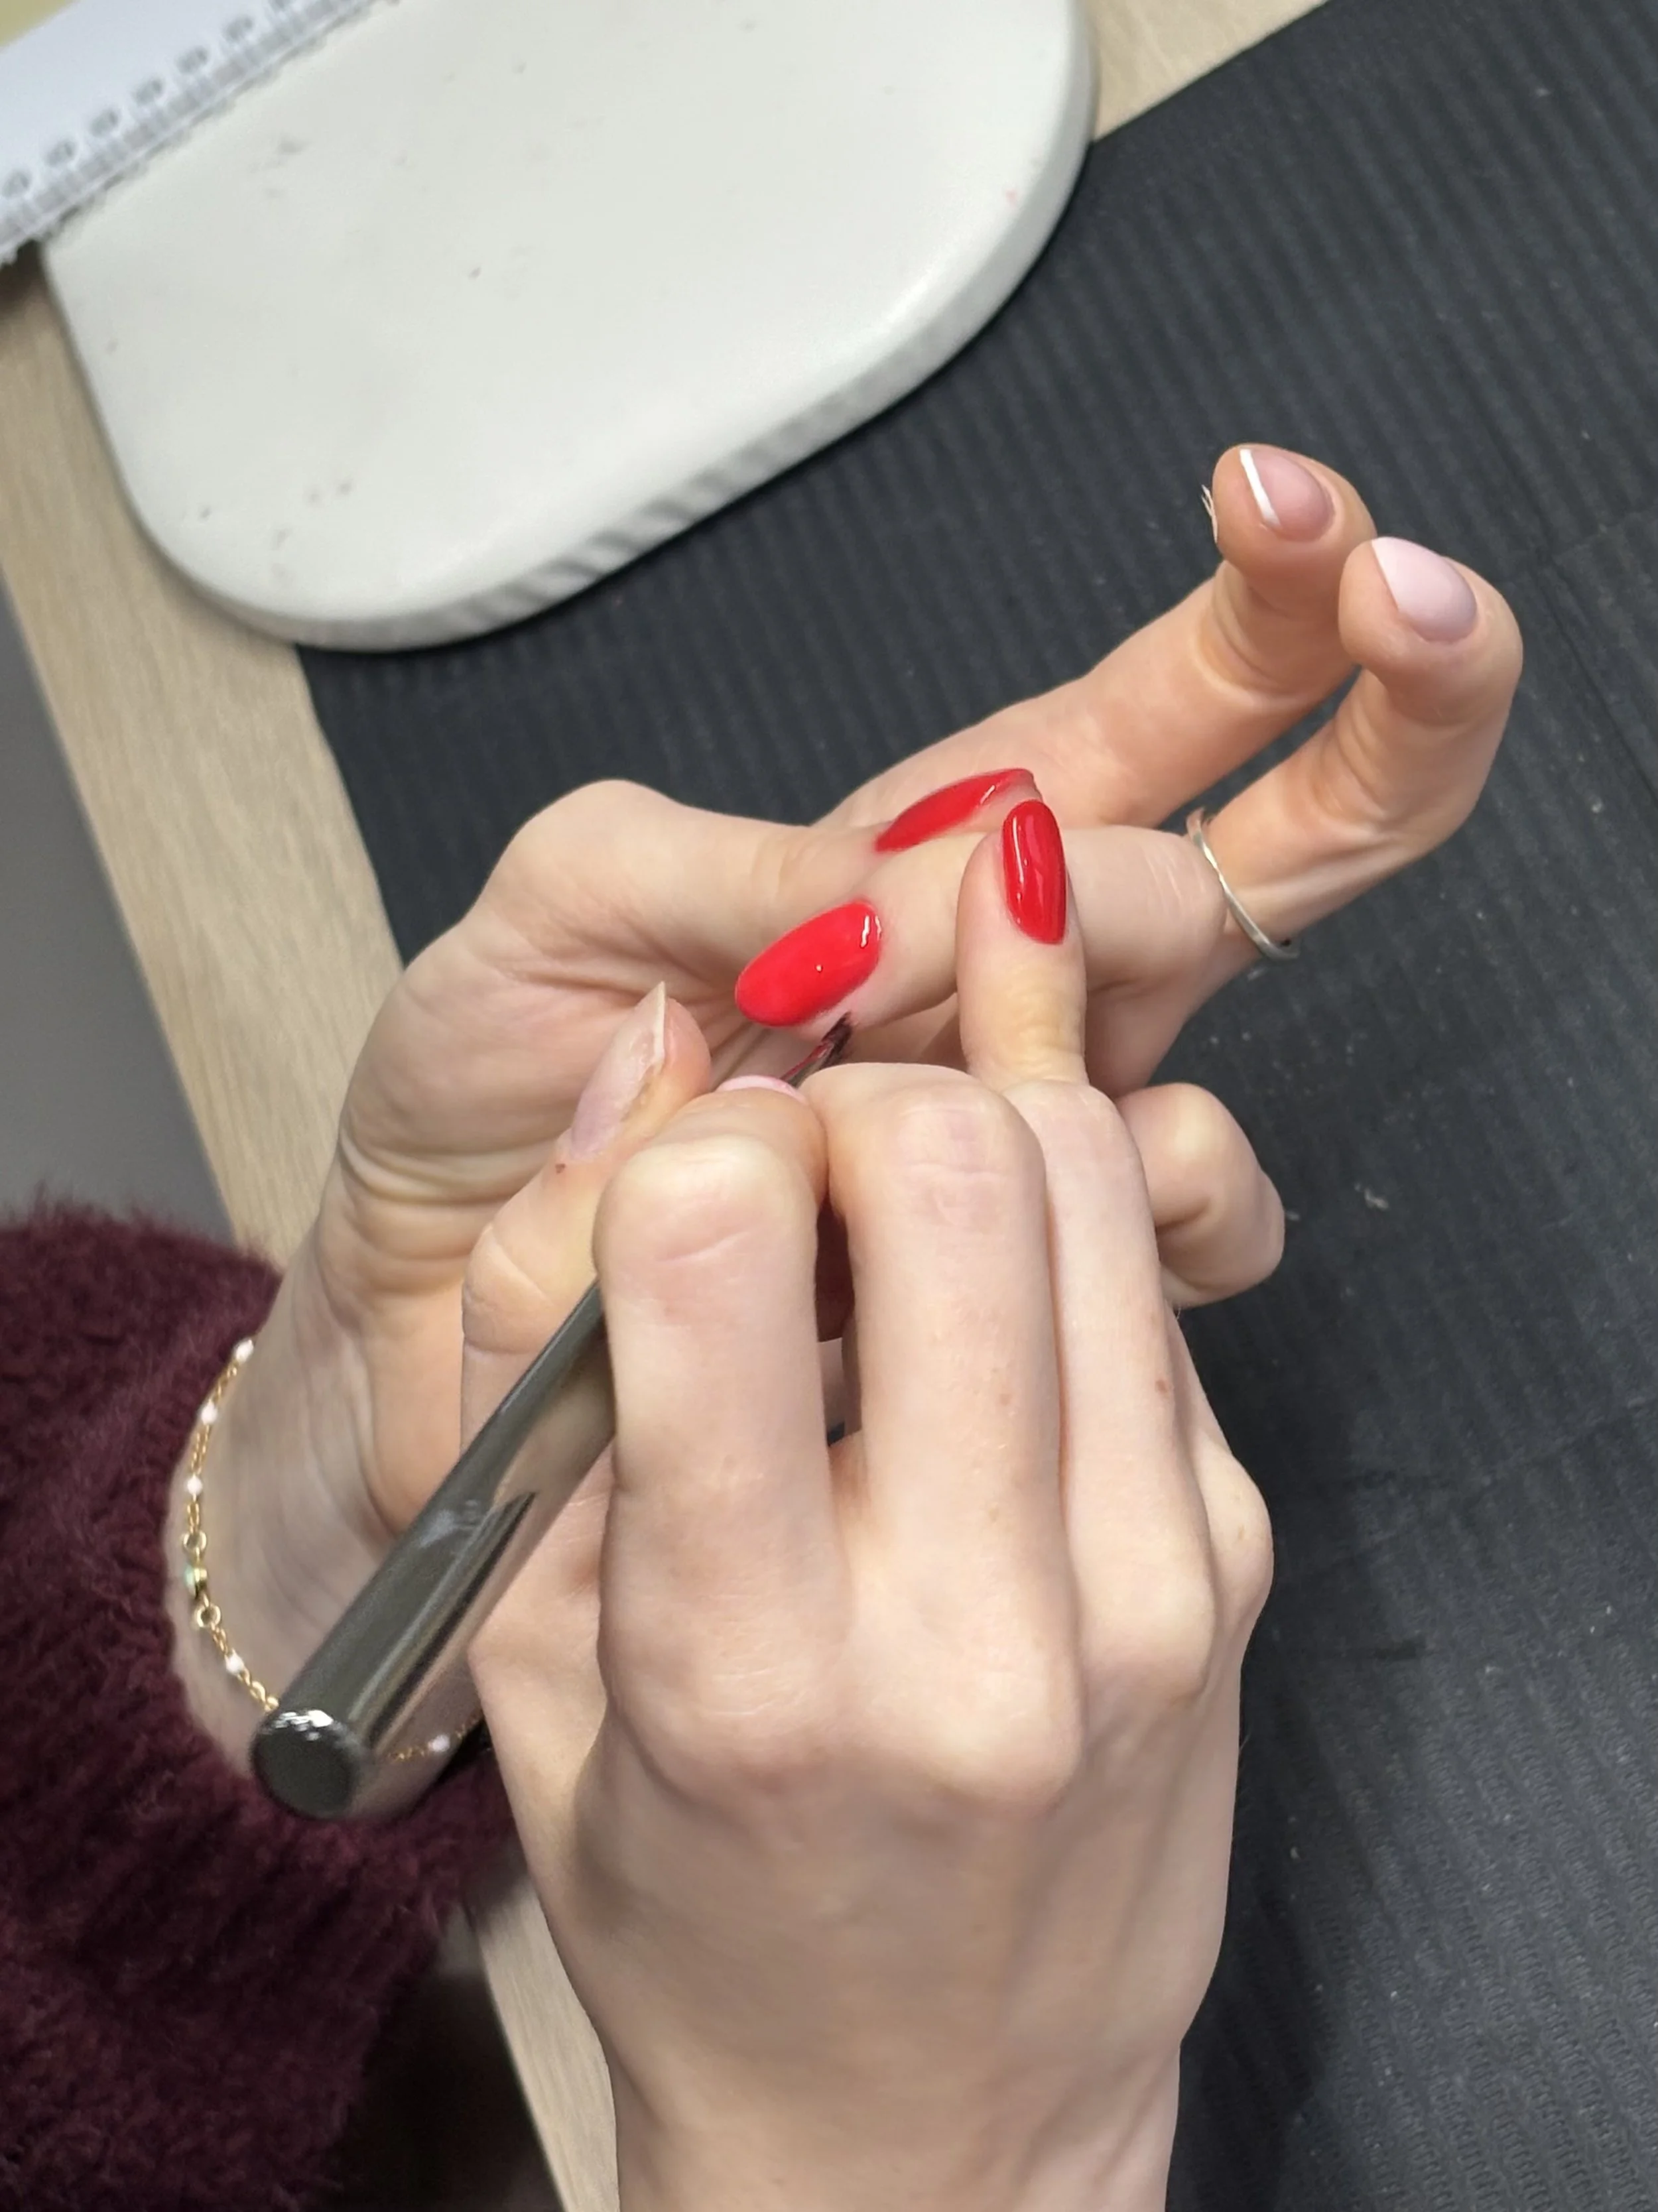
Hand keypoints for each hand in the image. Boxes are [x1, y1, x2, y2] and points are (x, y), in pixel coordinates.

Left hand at [170, 448, 1516, 1752]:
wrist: (448, 1283)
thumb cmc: (500, 1073)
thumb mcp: (569, 901)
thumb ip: (736, 866)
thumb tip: (931, 888)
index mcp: (937, 854)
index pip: (1158, 712)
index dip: (1265, 603)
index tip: (1287, 504)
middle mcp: (1025, 992)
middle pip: (1285, 846)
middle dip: (1384, 714)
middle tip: (1414, 606)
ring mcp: (1031, 1146)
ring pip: (1218, 1070)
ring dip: (1152, 1023)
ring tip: (963, 1053)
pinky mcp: (1012, 1291)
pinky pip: (1161, 1252)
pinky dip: (1143, 1214)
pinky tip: (1043, 1200)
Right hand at [470, 805, 1268, 2211]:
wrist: (938, 2128)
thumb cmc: (697, 1907)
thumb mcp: (529, 1653)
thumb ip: (542, 1342)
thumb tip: (643, 1070)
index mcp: (749, 1664)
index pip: (725, 1240)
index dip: (694, 1153)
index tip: (691, 1203)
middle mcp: (983, 1624)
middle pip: (962, 1158)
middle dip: (855, 1104)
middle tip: (807, 1185)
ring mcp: (1149, 1586)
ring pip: (1094, 1171)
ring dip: (971, 1142)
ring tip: (892, 1244)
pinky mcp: (1234, 1557)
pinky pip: (1148, 1279)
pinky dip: (1052, 1244)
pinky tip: (978, 1344)